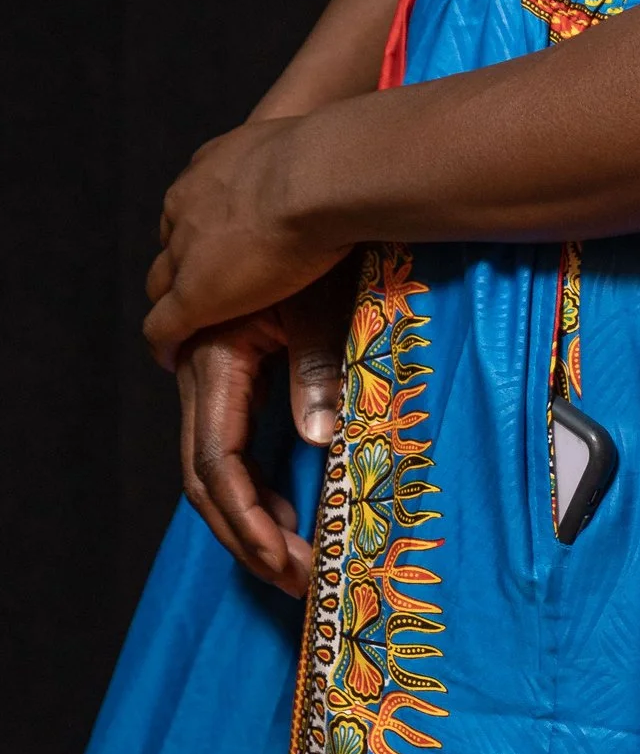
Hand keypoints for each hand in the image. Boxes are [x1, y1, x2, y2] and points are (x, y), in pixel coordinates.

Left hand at [145, 117, 344, 363]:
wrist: (318, 177)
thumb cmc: (332, 159)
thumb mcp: (314, 151)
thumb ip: (317, 164)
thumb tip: (356, 168)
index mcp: (214, 168)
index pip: (195, 206)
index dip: (208, 232)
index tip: (225, 247)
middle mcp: (189, 204)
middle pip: (172, 243)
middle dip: (183, 266)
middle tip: (208, 286)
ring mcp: (186, 250)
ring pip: (163, 282)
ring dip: (174, 302)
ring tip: (190, 327)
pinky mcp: (193, 295)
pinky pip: (162, 326)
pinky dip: (165, 343)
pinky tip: (172, 357)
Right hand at [169, 270, 354, 599]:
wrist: (311, 172)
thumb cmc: (323, 240)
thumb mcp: (326, 310)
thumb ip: (319, 374)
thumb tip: (317, 439)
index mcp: (216, 358)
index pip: (217, 463)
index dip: (248, 522)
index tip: (287, 566)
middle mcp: (200, 366)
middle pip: (206, 475)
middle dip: (248, 534)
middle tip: (295, 580)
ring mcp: (208, 361)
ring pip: (210, 458)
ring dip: (248, 511)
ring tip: (292, 554)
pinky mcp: (230, 357)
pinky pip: (225, 430)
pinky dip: (251, 475)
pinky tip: (284, 505)